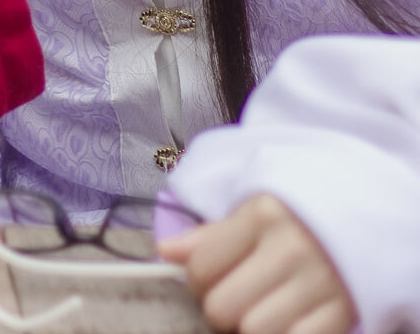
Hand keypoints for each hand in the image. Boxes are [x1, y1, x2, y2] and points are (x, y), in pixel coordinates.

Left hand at [160, 195, 356, 333]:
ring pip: (254, 333)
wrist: (366, 216)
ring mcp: (319, 283)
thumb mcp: (253, 211)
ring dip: (252, 328)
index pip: (200, 268)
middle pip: (222, 309)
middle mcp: (291, 248)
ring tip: (263, 308)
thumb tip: (166, 253)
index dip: (198, 280)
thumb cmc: (297, 215)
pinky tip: (287, 321)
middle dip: (222, 309)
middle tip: (237, 296)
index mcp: (263, 213)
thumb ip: (210, 235)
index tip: (210, 277)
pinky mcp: (341, 314)